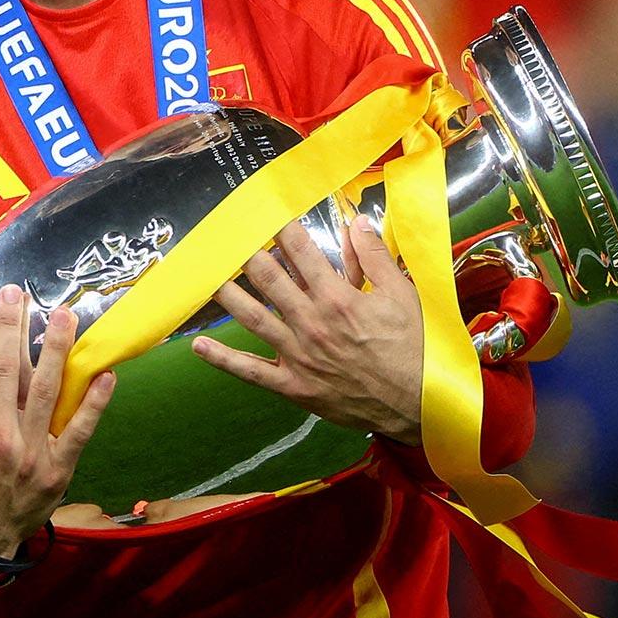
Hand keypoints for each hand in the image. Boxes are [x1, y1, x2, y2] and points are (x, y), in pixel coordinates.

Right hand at [0, 284, 114, 557]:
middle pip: (6, 369)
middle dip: (11, 326)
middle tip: (18, 293)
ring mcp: (30, 453)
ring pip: (46, 391)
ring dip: (56, 349)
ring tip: (64, 315)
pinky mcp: (57, 470)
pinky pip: (79, 432)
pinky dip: (94, 404)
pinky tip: (104, 374)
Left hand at [193, 216, 422, 445]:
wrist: (417, 405)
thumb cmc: (413, 349)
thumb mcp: (402, 295)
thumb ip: (375, 258)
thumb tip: (357, 222)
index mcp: (338, 298)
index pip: (301, 252)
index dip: (281, 228)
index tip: (265, 212)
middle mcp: (312, 323)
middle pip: (268, 279)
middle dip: (246, 254)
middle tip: (230, 236)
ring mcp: (298, 356)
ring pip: (252, 318)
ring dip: (227, 295)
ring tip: (205, 276)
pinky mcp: (293, 386)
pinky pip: (250, 371)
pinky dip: (223, 359)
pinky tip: (199, 345)